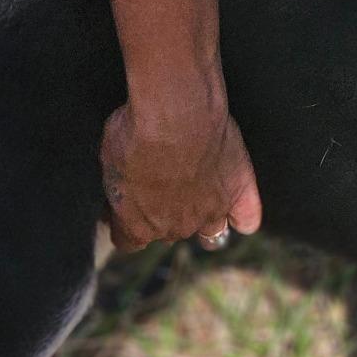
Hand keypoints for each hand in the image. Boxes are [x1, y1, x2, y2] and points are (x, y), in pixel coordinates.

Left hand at [100, 78, 261, 252]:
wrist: (177, 115)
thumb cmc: (138, 132)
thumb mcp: (109, 160)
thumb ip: (117, 185)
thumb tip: (120, 187)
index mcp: (139, 225)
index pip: (129, 242)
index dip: (129, 223)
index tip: (128, 205)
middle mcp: (176, 227)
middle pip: (171, 233)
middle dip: (165, 214)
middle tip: (164, 184)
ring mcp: (211, 213)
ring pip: (211, 233)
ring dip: (203, 219)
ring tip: (199, 195)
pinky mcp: (238, 194)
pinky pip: (247, 220)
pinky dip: (243, 216)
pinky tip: (238, 206)